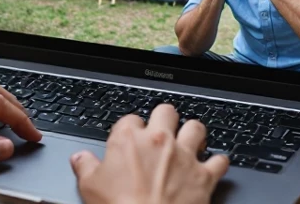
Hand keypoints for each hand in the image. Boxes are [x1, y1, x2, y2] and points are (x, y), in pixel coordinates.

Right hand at [70, 104, 229, 203]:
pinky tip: (214, 166)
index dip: (131, 129)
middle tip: (163, 131)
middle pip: (166, 112)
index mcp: (130, 139)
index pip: (130, 119)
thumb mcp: (90, 187)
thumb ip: (85, 167)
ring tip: (190, 141)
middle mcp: (159, 140)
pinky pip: (219, 160)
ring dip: (194, 134)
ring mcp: (184, 156)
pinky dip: (218, 163)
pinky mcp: (204, 175)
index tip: (130, 138)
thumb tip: (79, 158)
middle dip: (165, 119)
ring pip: (196, 128)